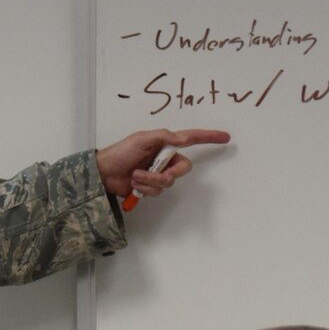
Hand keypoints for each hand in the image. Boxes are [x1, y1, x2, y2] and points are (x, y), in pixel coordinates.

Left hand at [95, 128, 230, 199]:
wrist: (103, 173)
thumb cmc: (121, 152)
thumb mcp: (141, 139)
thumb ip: (164, 137)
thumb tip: (183, 138)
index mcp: (165, 143)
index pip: (192, 139)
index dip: (209, 137)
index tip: (225, 137)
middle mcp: (165, 158)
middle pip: (183, 169)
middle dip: (166, 174)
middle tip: (147, 172)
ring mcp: (158, 173)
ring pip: (168, 183)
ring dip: (150, 181)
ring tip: (134, 177)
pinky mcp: (150, 187)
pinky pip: (158, 192)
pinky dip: (145, 189)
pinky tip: (134, 184)